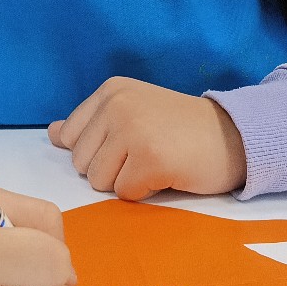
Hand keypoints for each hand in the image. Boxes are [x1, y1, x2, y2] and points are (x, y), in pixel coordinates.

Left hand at [48, 77, 246, 201]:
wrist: (236, 137)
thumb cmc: (182, 130)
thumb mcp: (133, 113)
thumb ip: (91, 124)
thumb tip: (50, 133)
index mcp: (110, 91)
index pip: (69, 138)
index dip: (98, 151)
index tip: (130, 142)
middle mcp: (117, 105)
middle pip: (81, 163)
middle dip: (111, 169)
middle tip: (147, 153)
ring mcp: (133, 130)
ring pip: (98, 181)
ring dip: (126, 182)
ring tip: (156, 162)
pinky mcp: (150, 159)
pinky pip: (124, 194)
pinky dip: (145, 192)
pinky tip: (168, 172)